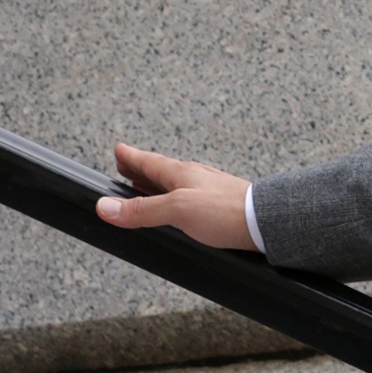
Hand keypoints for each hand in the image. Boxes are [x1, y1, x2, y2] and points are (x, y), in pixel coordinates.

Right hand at [94, 143, 255, 249]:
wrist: (265, 222)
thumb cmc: (226, 211)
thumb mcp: (177, 209)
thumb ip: (142, 209)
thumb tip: (106, 206)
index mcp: (181, 174)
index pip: (149, 161)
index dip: (131, 157)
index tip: (118, 150)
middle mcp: (193, 178)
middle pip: (160, 171)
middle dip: (140, 170)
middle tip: (125, 167)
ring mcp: (206, 191)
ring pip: (173, 184)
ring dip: (155, 185)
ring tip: (143, 188)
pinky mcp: (217, 206)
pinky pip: (186, 198)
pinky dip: (172, 201)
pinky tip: (175, 211)